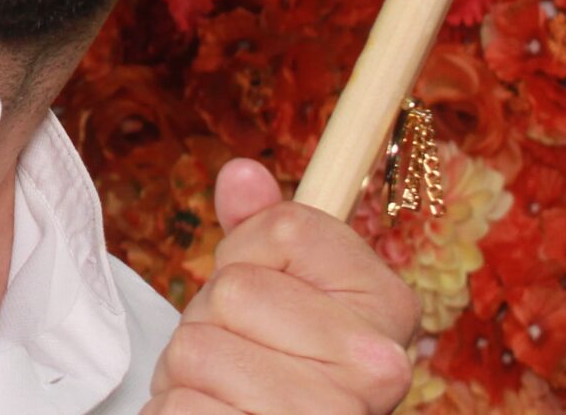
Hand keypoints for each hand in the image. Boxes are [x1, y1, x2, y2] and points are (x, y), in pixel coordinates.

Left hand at [144, 159, 417, 414]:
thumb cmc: (280, 364)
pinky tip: (218, 414)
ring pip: (194, 350)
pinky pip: (179, 408)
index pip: (288, 228)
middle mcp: (378, 365)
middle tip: (237, 352)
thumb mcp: (281, 289)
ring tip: (224, 389)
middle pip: (231, 291)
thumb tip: (242, 174)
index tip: (265, 291)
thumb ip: (263, 229)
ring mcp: (330, 414)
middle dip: (209, 318)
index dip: (247, 252)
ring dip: (186, 371)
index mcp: (388, 305)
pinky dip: (177, 409)